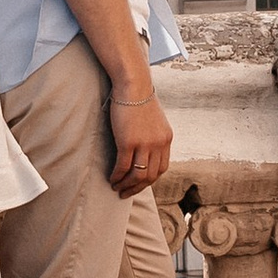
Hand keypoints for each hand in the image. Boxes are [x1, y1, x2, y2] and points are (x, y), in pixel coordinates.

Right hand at [107, 78, 173, 193]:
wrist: (133, 84)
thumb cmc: (138, 98)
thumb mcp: (153, 119)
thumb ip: (152, 135)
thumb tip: (143, 148)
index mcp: (166, 139)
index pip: (162, 168)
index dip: (149, 180)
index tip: (138, 184)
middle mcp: (159, 144)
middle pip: (151, 176)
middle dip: (137, 187)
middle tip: (126, 193)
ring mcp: (144, 144)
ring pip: (138, 175)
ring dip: (126, 185)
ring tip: (116, 187)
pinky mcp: (129, 142)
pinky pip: (123, 166)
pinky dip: (117, 176)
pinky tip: (111, 178)